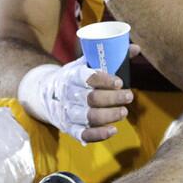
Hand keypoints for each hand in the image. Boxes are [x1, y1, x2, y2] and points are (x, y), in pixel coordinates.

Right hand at [18, 46, 140, 143]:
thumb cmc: (74, 78)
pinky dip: (99, 135)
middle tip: (129, 96)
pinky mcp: (71, 128)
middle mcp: (69, 95)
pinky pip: (84, 135)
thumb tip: (135, 48)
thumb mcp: (85, 64)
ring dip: (109, 116)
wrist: (46, 95)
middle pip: (92, 98)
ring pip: (89, 117)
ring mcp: (69, 113)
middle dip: (113, 98)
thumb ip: (109, 57)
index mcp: (72, 76)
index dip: (104, 80)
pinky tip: (113, 130)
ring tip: (123, 112)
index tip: (119, 82)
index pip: (87, 77)